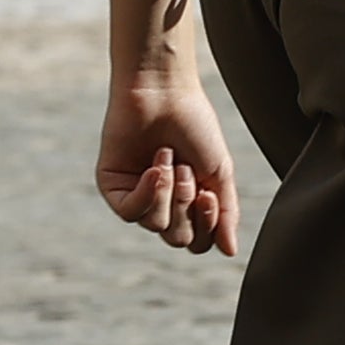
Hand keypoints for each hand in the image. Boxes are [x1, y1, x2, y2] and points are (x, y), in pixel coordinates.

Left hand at [97, 69, 240, 255]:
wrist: (165, 92)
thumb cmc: (194, 126)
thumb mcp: (218, 172)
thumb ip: (226, 214)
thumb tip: (231, 252)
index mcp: (187, 204)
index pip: (199, 242)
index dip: (207, 226)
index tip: (210, 193)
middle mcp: (161, 204)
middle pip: (178, 239)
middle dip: (188, 207)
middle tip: (188, 170)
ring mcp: (136, 196)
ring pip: (156, 225)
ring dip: (170, 192)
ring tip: (170, 159)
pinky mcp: (113, 187)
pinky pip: (130, 212)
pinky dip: (148, 193)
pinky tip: (155, 168)